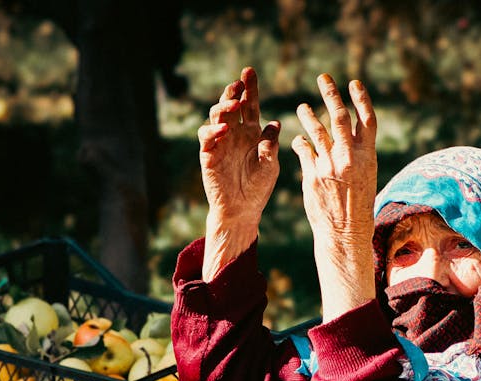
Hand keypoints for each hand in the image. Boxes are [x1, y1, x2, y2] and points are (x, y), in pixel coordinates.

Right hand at [199, 66, 280, 279]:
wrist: (242, 209)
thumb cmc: (258, 188)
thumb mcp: (270, 166)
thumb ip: (270, 146)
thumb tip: (274, 123)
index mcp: (251, 132)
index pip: (250, 105)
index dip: (249, 88)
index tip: (250, 71)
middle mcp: (234, 133)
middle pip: (231, 104)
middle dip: (233, 91)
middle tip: (239, 83)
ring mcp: (220, 142)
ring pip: (216, 115)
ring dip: (223, 107)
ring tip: (234, 106)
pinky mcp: (208, 153)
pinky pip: (206, 136)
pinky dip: (212, 130)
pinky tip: (222, 130)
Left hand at [291, 74, 378, 320]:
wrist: (345, 233)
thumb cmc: (359, 205)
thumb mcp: (366, 176)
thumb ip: (357, 153)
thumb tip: (351, 131)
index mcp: (367, 156)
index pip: (366, 119)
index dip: (360, 99)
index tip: (353, 83)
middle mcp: (348, 157)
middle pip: (338, 117)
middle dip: (331, 94)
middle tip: (323, 78)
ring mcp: (329, 165)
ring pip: (316, 130)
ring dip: (308, 115)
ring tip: (301, 106)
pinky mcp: (311, 175)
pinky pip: (303, 150)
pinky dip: (300, 142)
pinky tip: (297, 139)